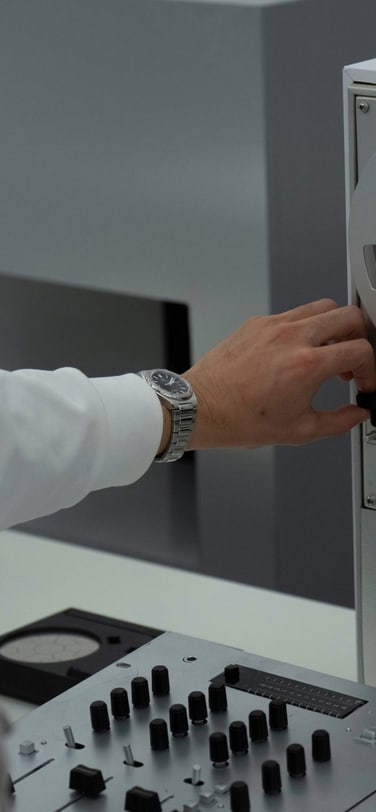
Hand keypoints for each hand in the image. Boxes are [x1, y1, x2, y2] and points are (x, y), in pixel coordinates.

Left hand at [184, 299, 375, 448]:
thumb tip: (356, 415)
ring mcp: (273, 325)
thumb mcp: (299, 430)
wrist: (202, 408)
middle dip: (360, 338)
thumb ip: (338, 422)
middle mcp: (291, 337)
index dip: (371, 368)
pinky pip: (292, 314)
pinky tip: (297, 351)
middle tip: (352, 360)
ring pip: (322, 306)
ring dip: (334, 327)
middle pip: (349, 315)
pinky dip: (304, 328)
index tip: (363, 381)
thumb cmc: (239, 419)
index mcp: (306, 364)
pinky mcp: (257, 322)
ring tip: (327, 353)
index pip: (360, 349)